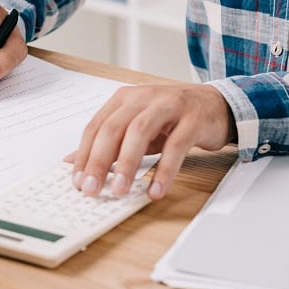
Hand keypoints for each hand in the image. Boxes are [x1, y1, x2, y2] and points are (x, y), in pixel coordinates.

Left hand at [69, 84, 235, 199]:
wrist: (215, 104)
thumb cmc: (170, 118)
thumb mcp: (134, 127)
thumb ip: (107, 144)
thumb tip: (73, 163)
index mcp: (123, 100)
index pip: (96, 127)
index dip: (84, 155)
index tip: (77, 180)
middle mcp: (142, 98)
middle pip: (113, 129)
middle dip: (99, 161)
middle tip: (92, 188)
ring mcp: (168, 106)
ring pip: (140, 132)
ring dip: (127, 164)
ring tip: (119, 190)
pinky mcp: (192, 119)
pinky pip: (175, 146)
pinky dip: (164, 170)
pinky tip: (155, 190)